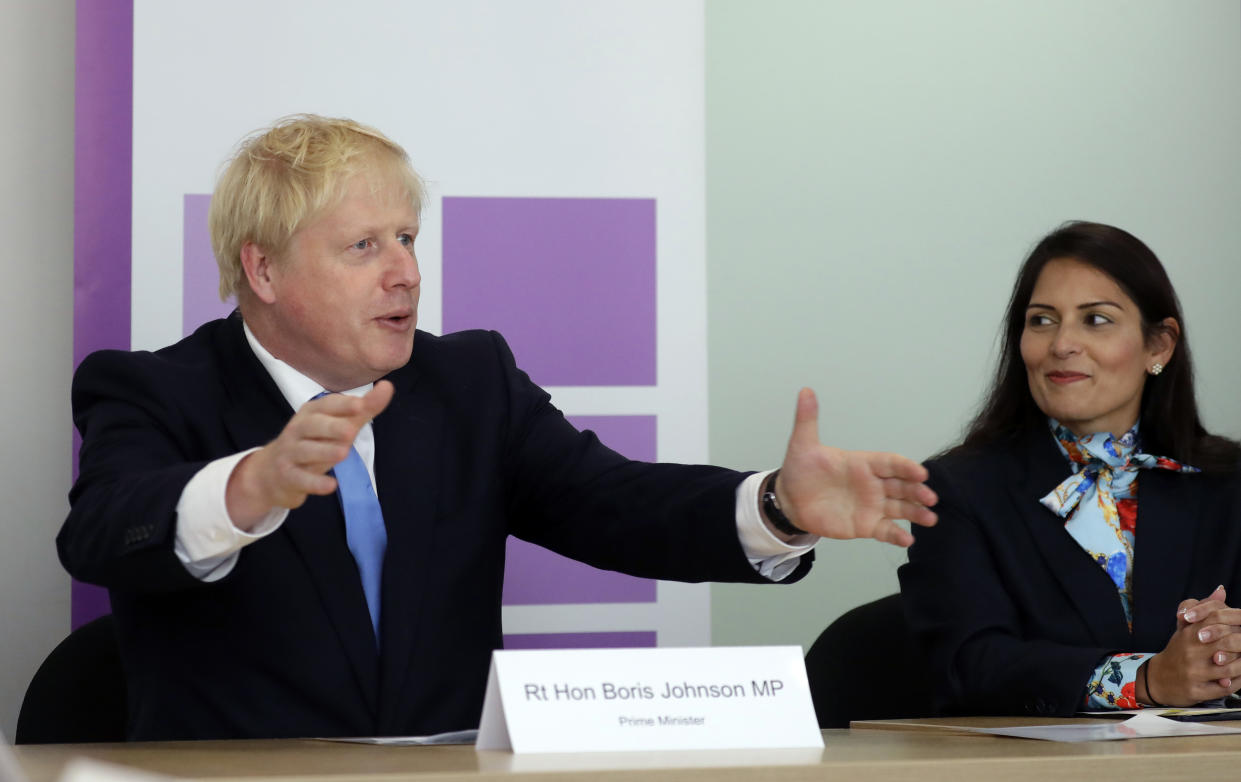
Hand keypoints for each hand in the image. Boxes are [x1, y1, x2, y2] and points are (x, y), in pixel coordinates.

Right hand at [225, 381, 394, 528]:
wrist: (272, 473)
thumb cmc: (313, 443)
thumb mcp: (338, 424)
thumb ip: (364, 408)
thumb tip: (388, 387)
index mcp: (311, 413)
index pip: (325, 405)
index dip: (342, 405)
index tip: (360, 404)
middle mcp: (298, 429)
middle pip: (312, 425)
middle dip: (331, 427)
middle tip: (350, 431)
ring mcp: (290, 453)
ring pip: (305, 451)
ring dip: (323, 451)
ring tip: (343, 453)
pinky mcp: (287, 476)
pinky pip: (300, 479)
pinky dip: (315, 482)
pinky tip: (331, 485)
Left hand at [769, 387, 936, 546]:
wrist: (789, 501)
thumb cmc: (800, 471)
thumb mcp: (802, 445)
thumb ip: (807, 419)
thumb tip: (805, 390)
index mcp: (862, 463)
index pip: (890, 463)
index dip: (905, 467)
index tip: (920, 473)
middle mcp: (872, 484)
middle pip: (901, 486)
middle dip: (917, 491)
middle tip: (930, 497)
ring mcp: (871, 505)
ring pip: (900, 508)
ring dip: (916, 513)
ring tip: (930, 519)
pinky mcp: (865, 525)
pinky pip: (885, 530)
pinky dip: (897, 536)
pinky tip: (907, 540)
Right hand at [1181, 586, 1240, 687]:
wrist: (1157, 679)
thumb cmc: (1178, 652)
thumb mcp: (1186, 629)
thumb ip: (1204, 609)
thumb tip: (1221, 590)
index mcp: (1188, 634)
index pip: (1216, 620)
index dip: (1235, 623)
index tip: (1240, 627)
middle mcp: (1189, 652)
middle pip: (1227, 643)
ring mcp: (1193, 672)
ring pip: (1229, 668)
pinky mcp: (1196, 691)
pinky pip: (1225, 687)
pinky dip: (1238, 682)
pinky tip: (1240, 677)